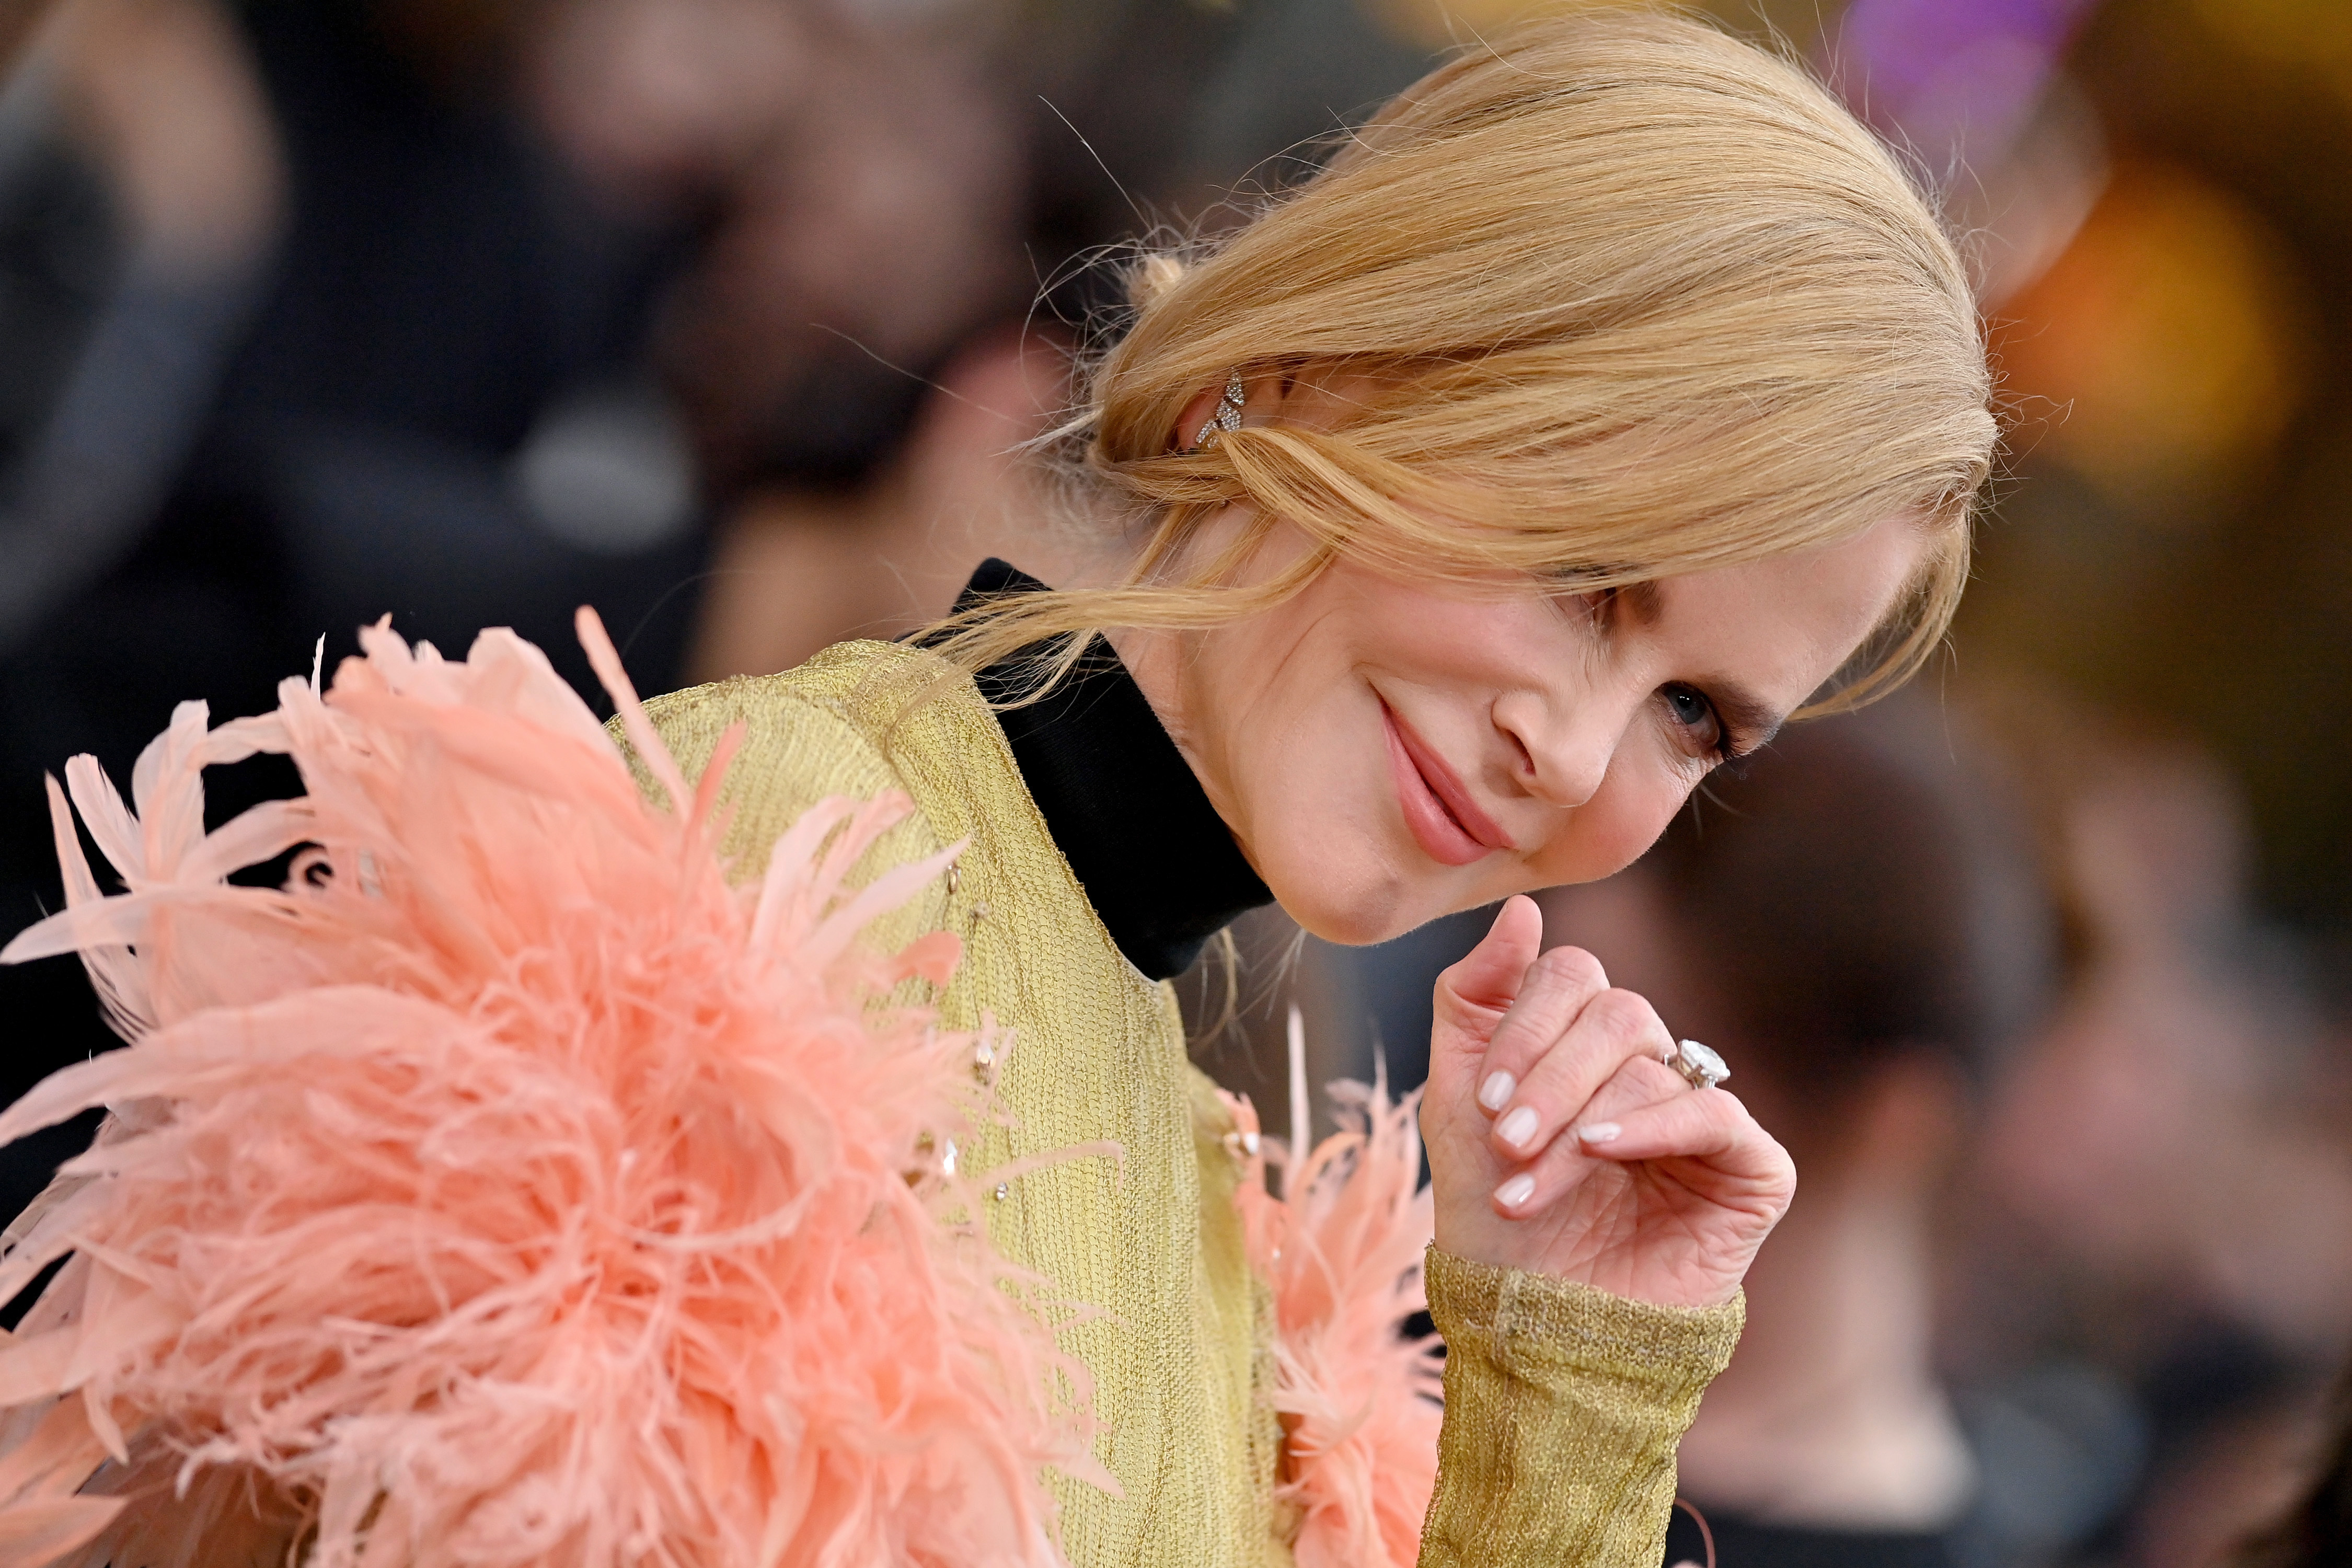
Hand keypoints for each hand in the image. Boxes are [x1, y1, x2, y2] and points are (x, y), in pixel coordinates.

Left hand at [1420, 897, 1794, 1307]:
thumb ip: (1474, 998)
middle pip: (1617, 1012)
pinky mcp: (1750, 1167)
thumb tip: (1521, 909)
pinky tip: (1604, 1153)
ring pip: (1650, 1065)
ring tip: (1526, 1188)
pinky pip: (1715, 1112)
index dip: (1524, 1026)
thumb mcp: (1457, 1101)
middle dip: (1548, 1077)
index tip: (1482, 1100)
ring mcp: (1702, 1113)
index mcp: (1584, 1043)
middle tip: (1505, 1138)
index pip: (1571, 976)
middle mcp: (1650, 1066)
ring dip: (1575, 1126)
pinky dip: (1652, 1126)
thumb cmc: (1494, 1221)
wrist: (1534, 1327)